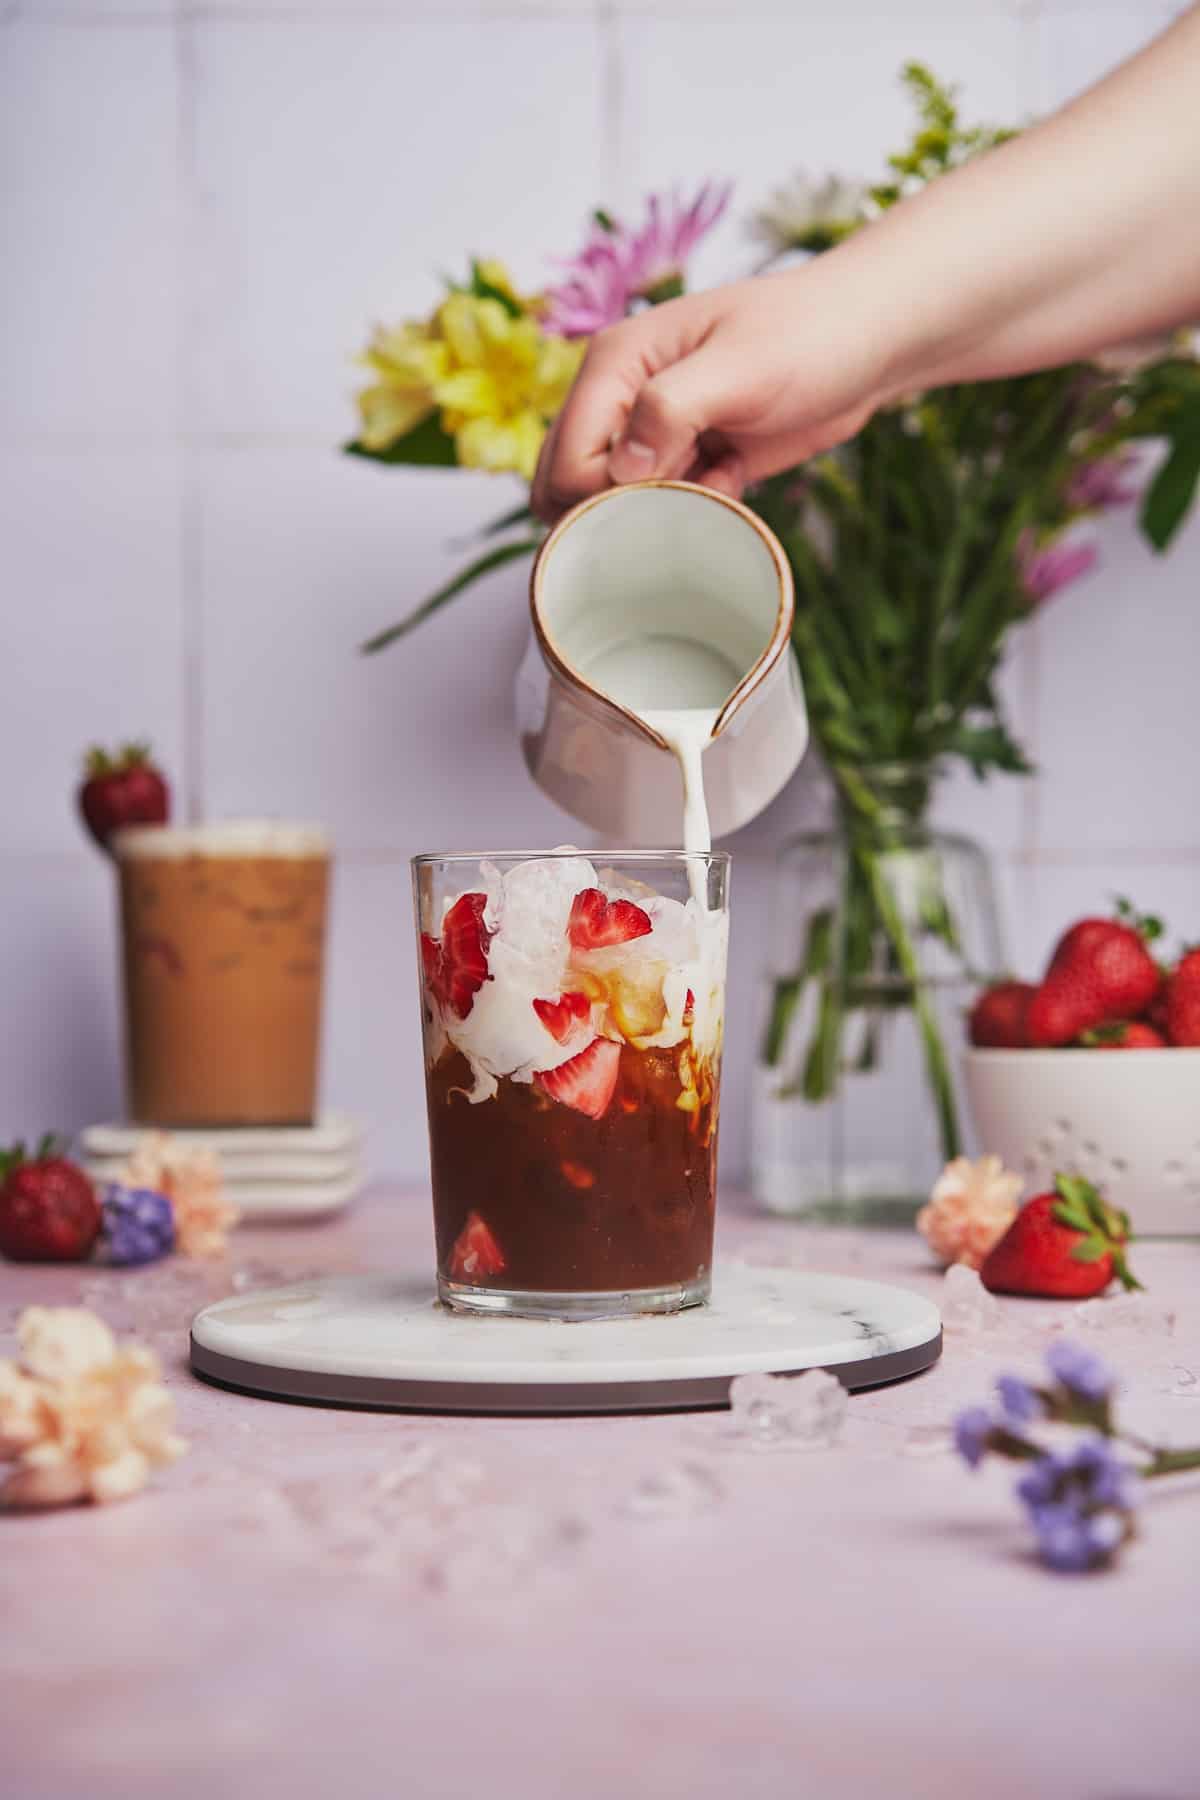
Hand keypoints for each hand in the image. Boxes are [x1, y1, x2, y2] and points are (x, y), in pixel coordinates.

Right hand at [531, 266, 885, 521]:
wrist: (871, 341)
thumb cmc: (811, 333)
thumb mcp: (742, 366)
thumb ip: (670, 409)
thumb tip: (621, 469)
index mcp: (616, 362)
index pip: (568, 457)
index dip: (601, 496)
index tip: (665, 497)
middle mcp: (623, 396)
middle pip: (574, 486)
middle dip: (621, 513)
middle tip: (686, 502)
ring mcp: (655, 429)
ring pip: (618, 501)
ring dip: (661, 513)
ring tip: (717, 482)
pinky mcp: (691, 456)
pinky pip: (665, 505)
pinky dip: (695, 509)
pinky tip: (734, 481)